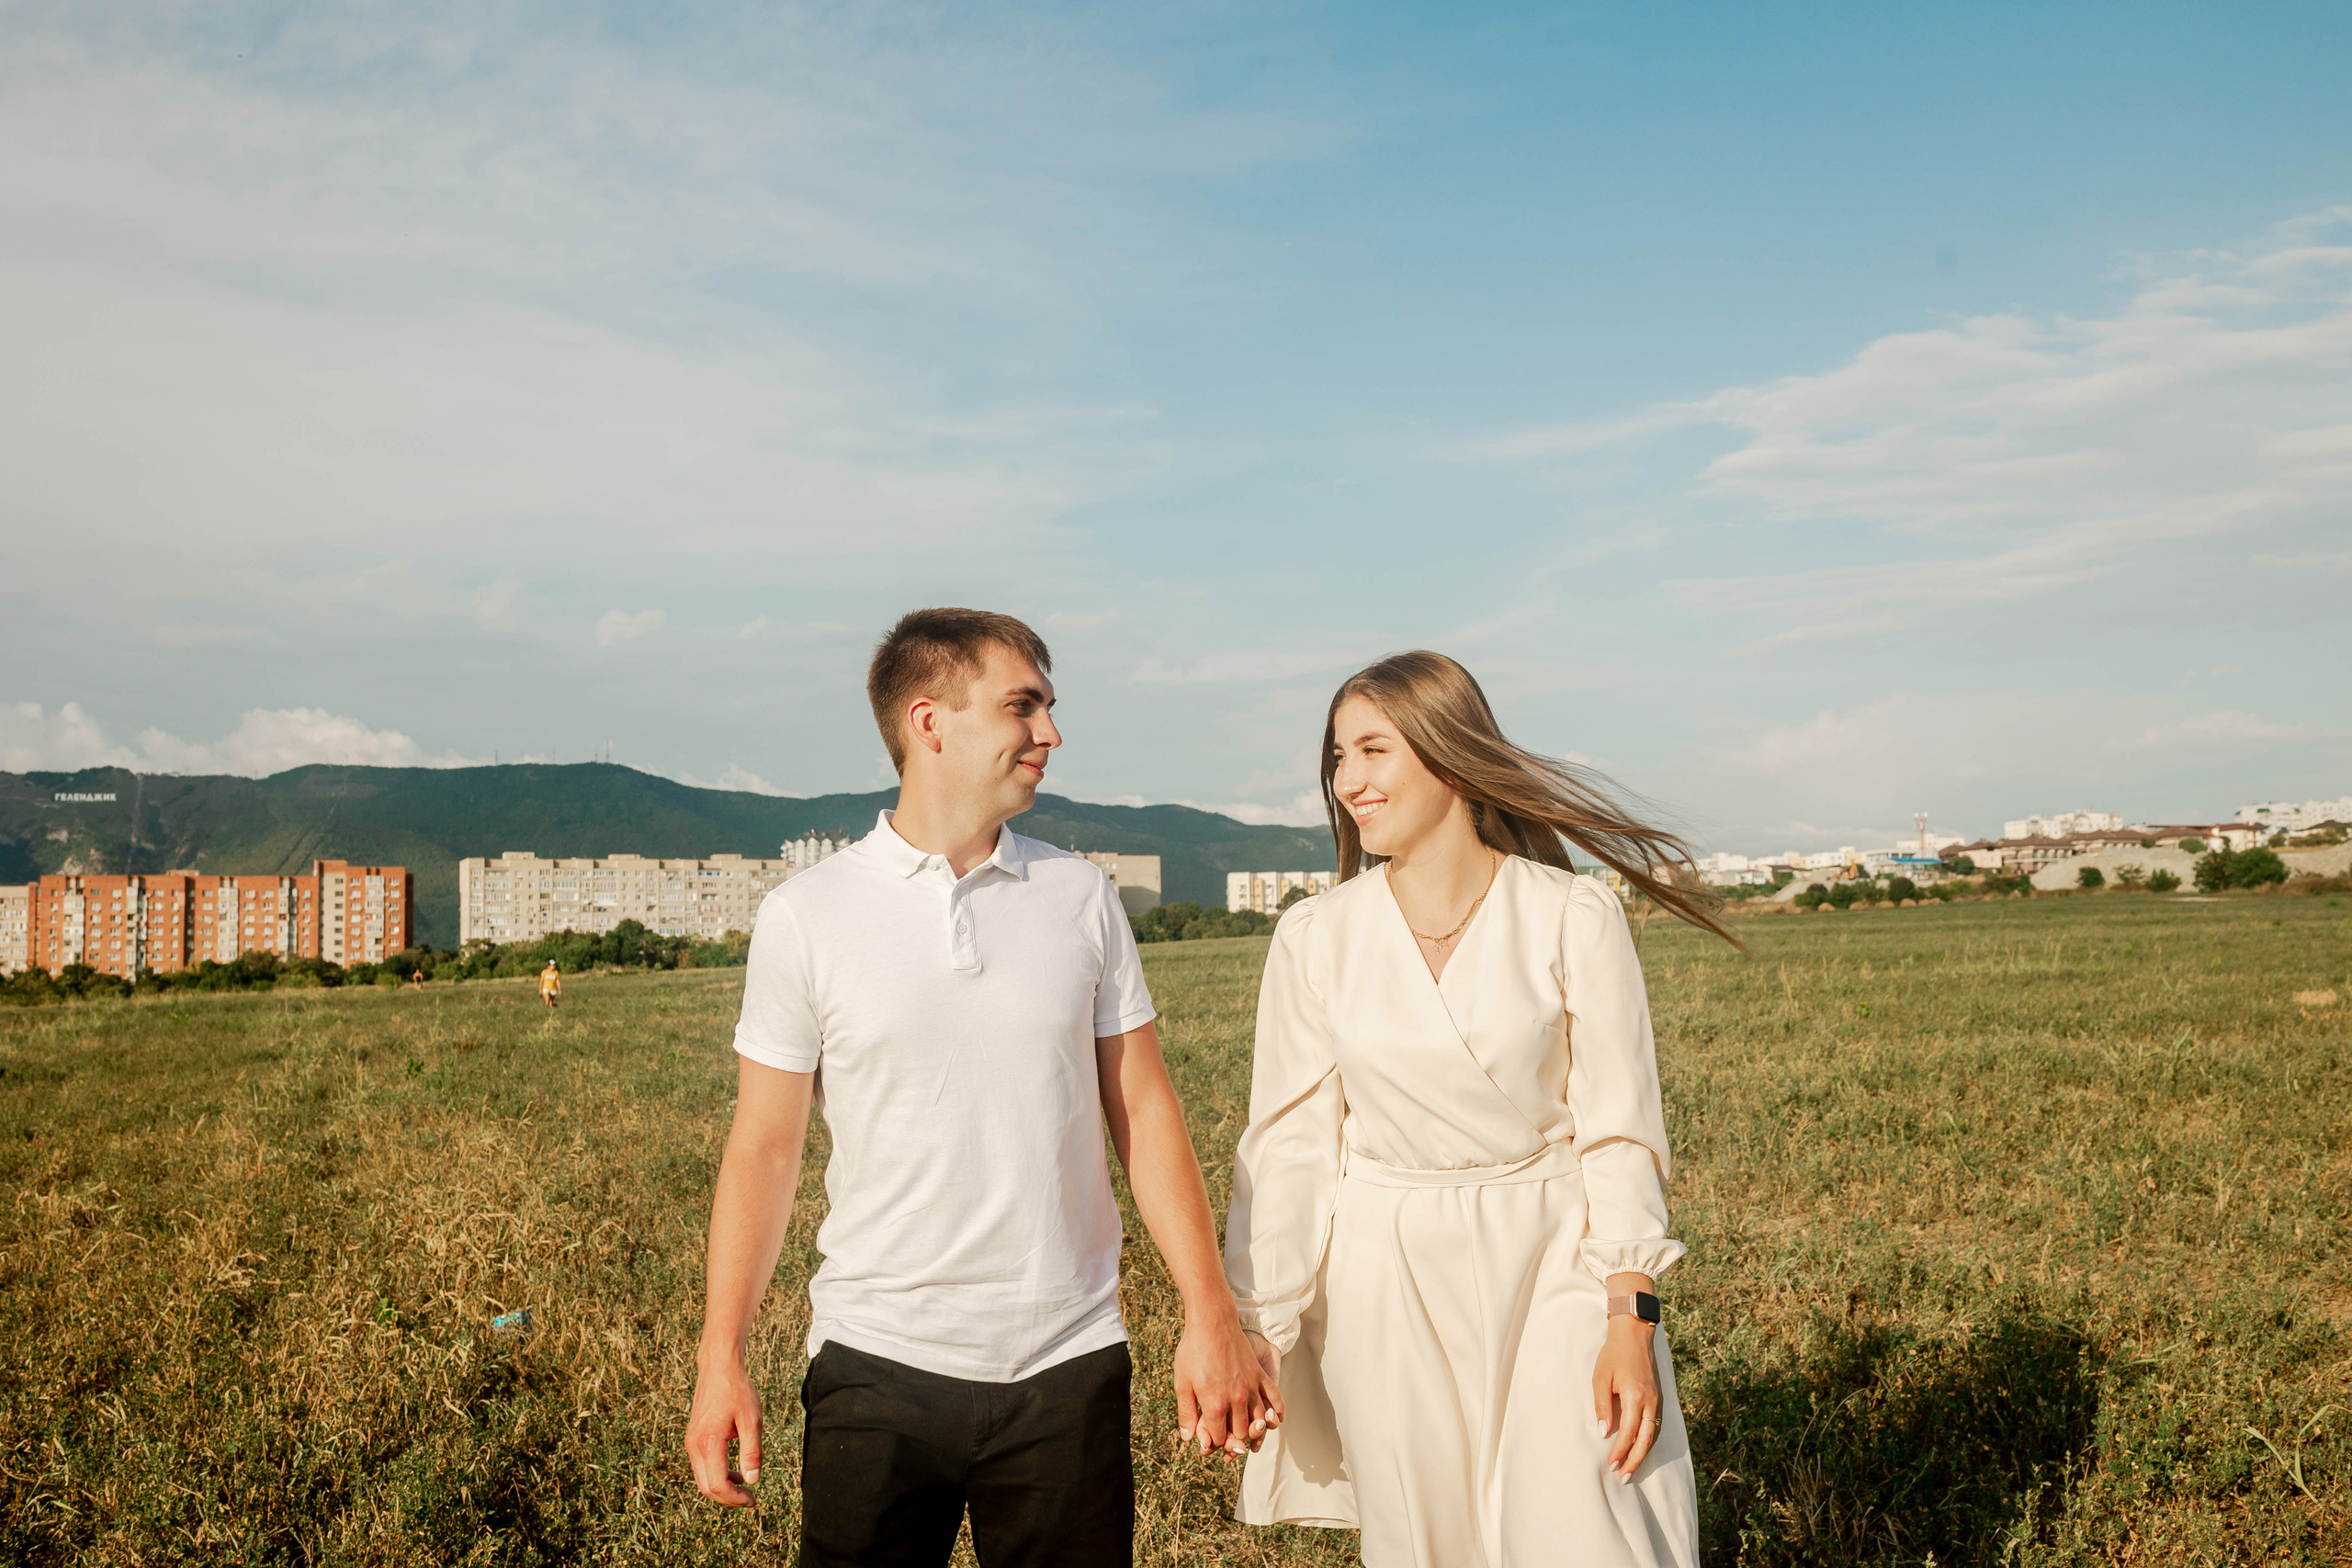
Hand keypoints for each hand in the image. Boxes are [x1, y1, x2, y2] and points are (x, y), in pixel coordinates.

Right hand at [685, 1352, 764, 1506]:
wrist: (718, 1367)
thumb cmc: (737, 1390)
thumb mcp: (752, 1420)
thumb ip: (752, 1451)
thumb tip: (752, 1480)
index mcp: (708, 1442)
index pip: (717, 1485)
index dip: (735, 1498)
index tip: (752, 1499)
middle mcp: (694, 1445)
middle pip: (706, 1487)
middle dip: (728, 1498)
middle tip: (749, 1498)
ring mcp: (690, 1442)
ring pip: (702, 1478)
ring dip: (722, 1487)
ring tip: (744, 1484)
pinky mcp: (692, 1438)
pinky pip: (701, 1466)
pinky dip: (716, 1474)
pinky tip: (734, 1470)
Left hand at [1173, 1313, 1284, 1459]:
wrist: (1212, 1320)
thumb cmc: (1193, 1350)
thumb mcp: (1182, 1382)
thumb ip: (1186, 1413)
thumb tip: (1188, 1438)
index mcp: (1215, 1404)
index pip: (1219, 1438)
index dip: (1213, 1443)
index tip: (1208, 1439)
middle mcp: (1236, 1399)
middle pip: (1240, 1433)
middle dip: (1233, 1439)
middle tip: (1226, 1437)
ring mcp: (1251, 1387)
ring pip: (1259, 1420)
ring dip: (1253, 1429)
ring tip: (1245, 1429)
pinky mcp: (1259, 1375)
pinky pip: (1274, 1398)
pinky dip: (1276, 1411)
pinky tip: (1274, 1418)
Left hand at [1592, 1317, 1661, 1483]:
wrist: (1634, 1334)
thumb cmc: (1613, 1354)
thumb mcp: (1600, 1377)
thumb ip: (1602, 1406)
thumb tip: (1603, 1433)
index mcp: (1636, 1396)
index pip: (1628, 1433)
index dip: (1620, 1451)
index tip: (1611, 1465)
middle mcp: (1651, 1401)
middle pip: (1645, 1440)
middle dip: (1635, 1461)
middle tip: (1624, 1478)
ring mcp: (1658, 1400)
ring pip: (1654, 1435)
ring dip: (1643, 1454)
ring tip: (1631, 1469)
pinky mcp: (1660, 1398)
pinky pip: (1657, 1425)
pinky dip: (1649, 1441)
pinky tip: (1641, 1449)